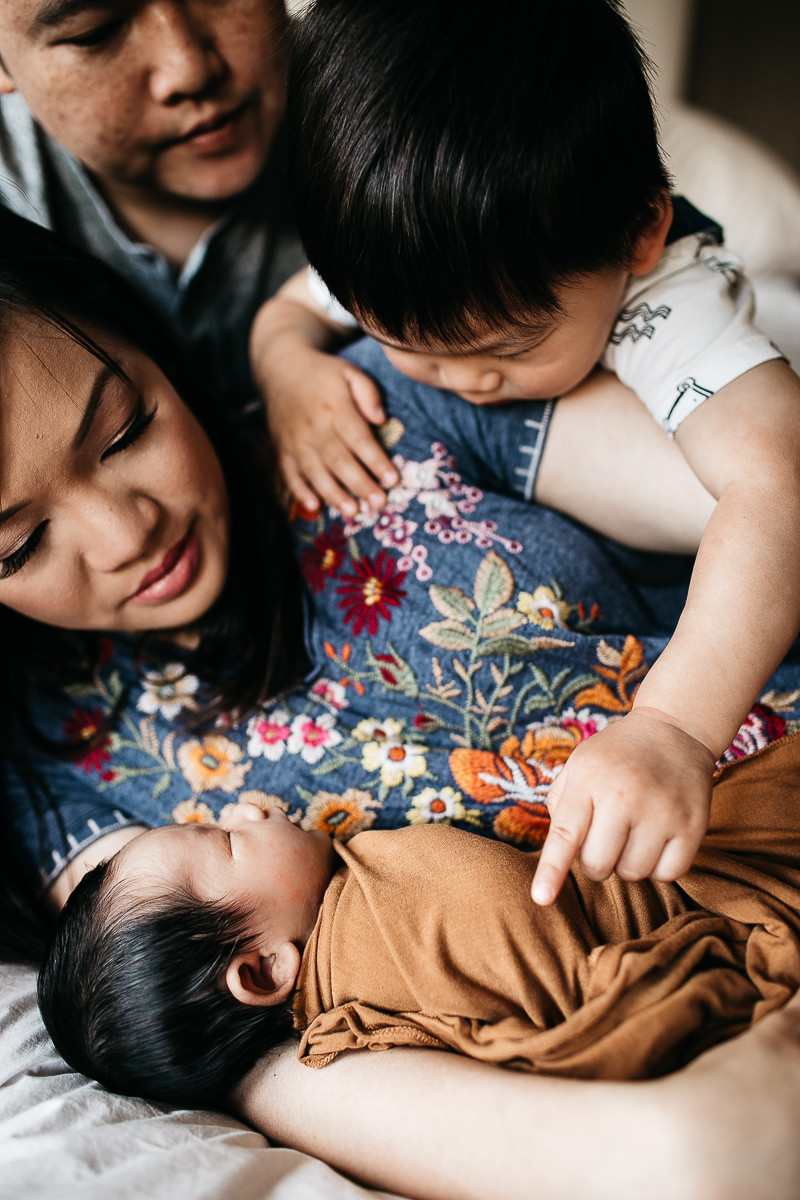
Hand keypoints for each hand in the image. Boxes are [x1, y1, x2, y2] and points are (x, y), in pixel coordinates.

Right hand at [266, 349, 398, 516]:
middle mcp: (314, 428)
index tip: (393, 480)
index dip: (376, 461)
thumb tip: (381, 420)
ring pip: (316, 472)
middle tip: (379, 504)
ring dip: (334, 494)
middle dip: (360, 484)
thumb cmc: (324, 374)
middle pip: (340, 461)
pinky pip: (289, 474)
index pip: (359, 439)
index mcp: (335, 409)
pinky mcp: (283, 450)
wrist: (280, 369)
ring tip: (352, 512)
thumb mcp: (350, 372)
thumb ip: (368, 393)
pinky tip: (313, 506)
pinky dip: (299, 491)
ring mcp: (295, 441)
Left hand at [531, 707, 715, 904]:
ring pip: (632, 874)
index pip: (565, 833)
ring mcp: (662, 811)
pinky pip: (668, 874)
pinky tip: (657, 839)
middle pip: (598, 865)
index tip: (541, 898)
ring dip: (626, 864)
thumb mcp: (579, 765)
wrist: (674, 731)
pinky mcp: (693, 826)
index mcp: (589, 780)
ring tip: (632, 833)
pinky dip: (659, 867)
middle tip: (604, 837)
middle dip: (594, 861)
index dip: (552, 870)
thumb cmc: (616, 757)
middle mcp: (625, 795)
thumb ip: (561, 806)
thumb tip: (561, 853)